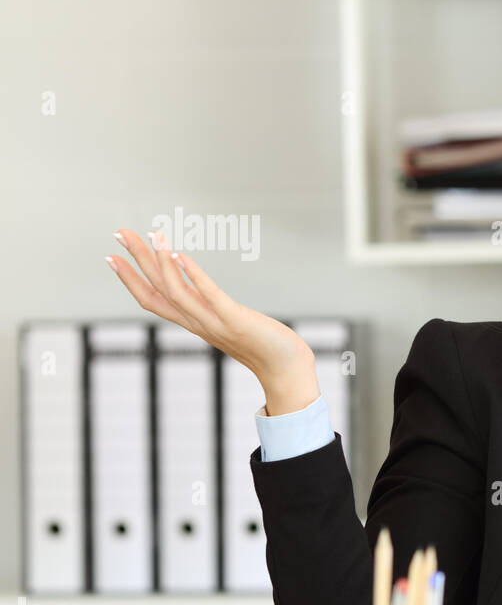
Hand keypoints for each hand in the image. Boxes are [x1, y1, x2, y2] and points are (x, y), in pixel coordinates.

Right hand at [106, 229, 319, 411]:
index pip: (152, 300)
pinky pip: (210, 297)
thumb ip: (212, 310)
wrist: (286, 370)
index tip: (112, 256)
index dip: (130, 280)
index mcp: (194, 324)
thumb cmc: (263, 346)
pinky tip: (181, 255)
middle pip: (157, 291)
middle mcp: (198, 324)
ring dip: (161, 262)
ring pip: (177, 292)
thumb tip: (201, 292)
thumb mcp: (228, 324)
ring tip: (153, 235)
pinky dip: (193, 276)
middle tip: (119, 233)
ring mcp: (215, 324)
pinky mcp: (235, 321)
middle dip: (137, 261)